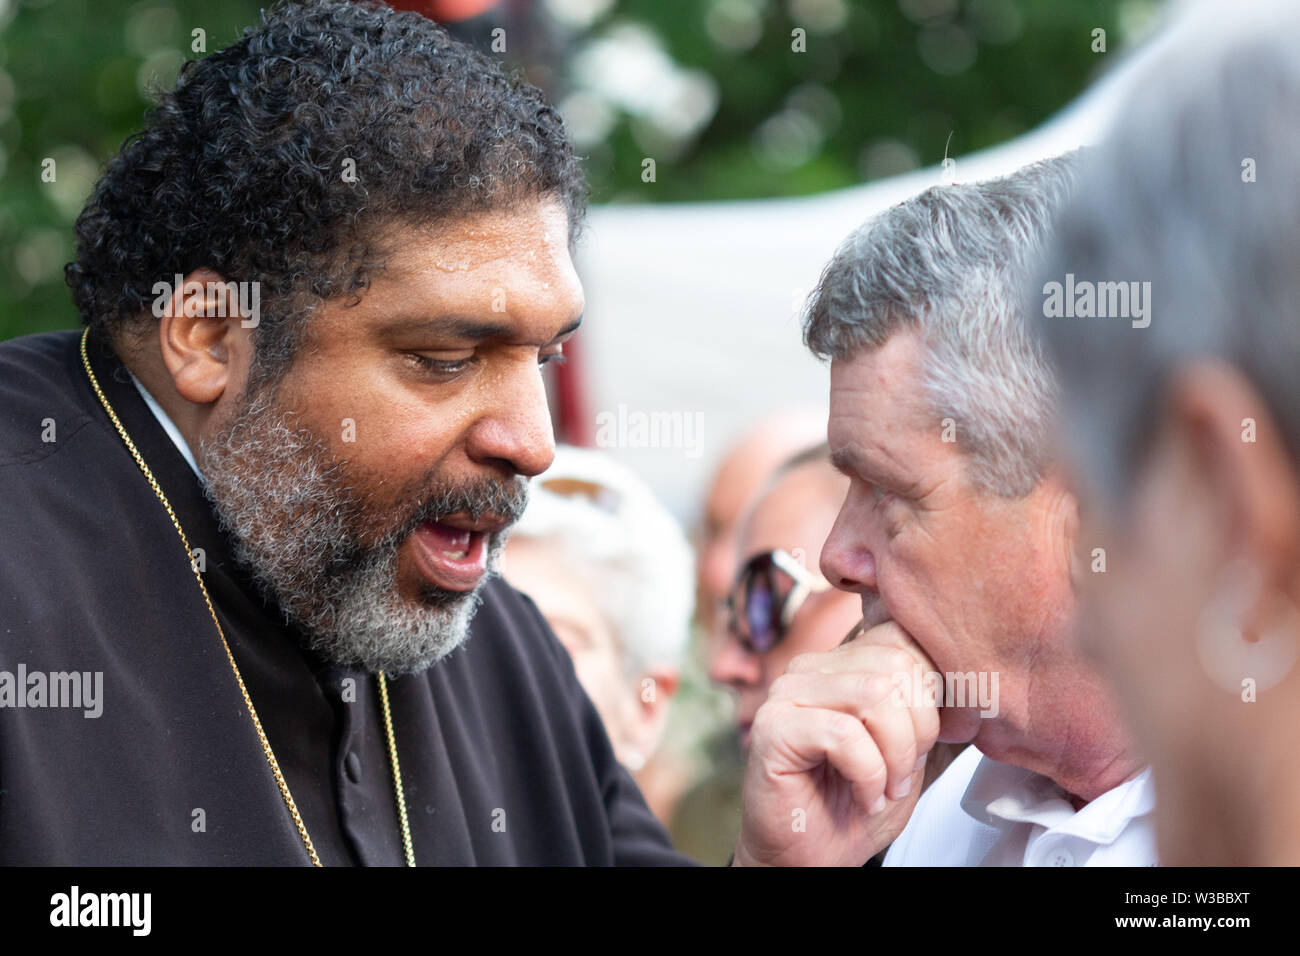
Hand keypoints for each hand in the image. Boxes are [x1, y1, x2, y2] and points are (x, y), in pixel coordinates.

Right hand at [731, 620, 940, 865]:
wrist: (807, 859)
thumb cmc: (852, 807)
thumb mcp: (907, 750)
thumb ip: (924, 707)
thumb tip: (968, 678)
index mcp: (841, 664)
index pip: (901, 638)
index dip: (934, 688)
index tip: (938, 738)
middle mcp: (811, 669)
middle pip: (895, 663)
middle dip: (920, 726)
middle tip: (906, 772)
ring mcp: (788, 695)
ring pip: (874, 693)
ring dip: (895, 754)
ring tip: (886, 787)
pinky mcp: (774, 729)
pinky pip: (844, 735)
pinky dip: (868, 775)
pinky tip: (863, 797)